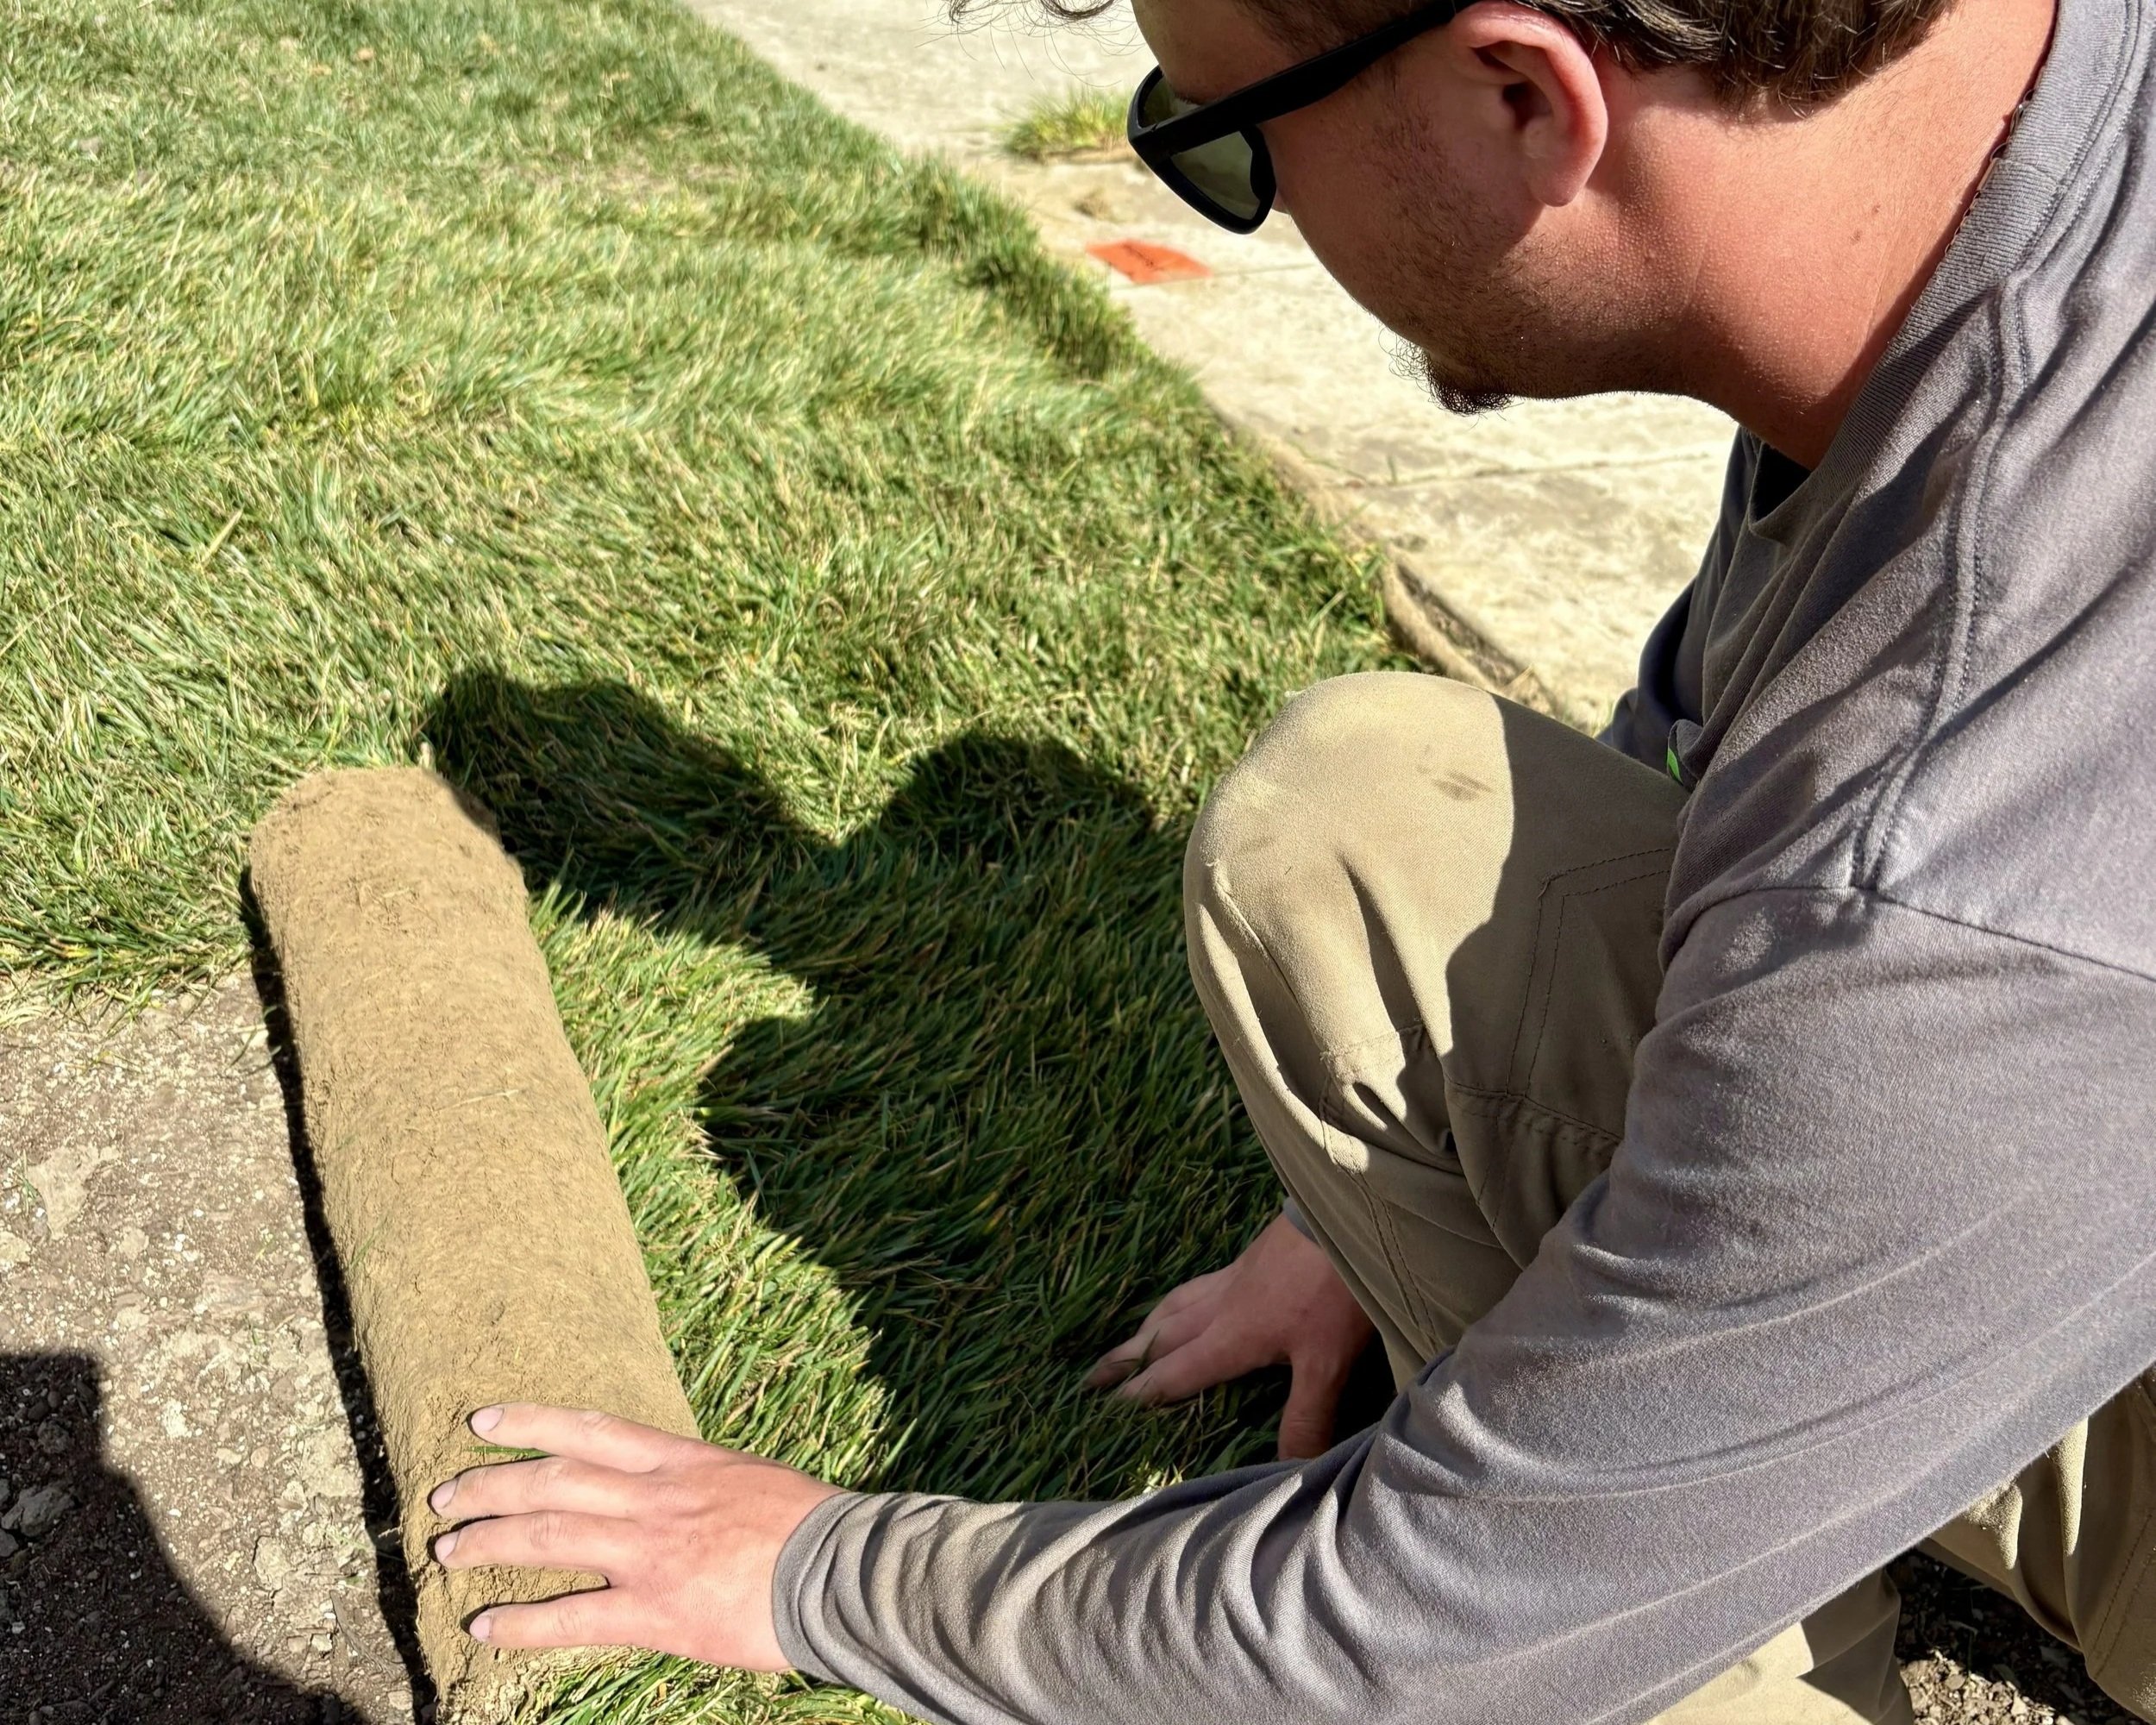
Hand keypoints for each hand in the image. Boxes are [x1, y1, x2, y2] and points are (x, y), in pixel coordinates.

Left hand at [428, 1403, 840, 1665]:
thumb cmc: (810, 1526)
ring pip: (549, 1539)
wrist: (842, 1568)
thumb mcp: (748, 1480)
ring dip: (490, 1544)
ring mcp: (651, 1553)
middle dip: (491, 1486)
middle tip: (445, 1496)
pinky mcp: (657, 1611)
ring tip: (447, 1553)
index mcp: (681, 1462)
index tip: (485, 1421)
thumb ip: (701, 1485)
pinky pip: (573, 1617)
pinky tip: (486, 1628)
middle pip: (553, 1482)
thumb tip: (675, 1494)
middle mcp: (655, 1499)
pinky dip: (523, 1622)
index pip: (591, 1431)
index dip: (532, 1423)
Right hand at [1087, 1212, 1375, 1458]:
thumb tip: (1288, 1470)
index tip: (1105, 1406)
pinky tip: (1192, 1299)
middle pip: (1162, 1336)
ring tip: (1131, 1337)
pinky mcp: (1252, 1257)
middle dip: (1125, 1359)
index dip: (1142, 1392)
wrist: (1350, 1219)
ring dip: (1148, 1326)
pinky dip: (1180, 1299)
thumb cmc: (1335, 1292)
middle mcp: (1221, 1307)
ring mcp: (1234, 1278)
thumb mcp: (1327, 1363)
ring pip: (1176, 1304)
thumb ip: (1305, 1416)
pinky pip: (1199, 1284)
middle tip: (1091, 1376)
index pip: (1175, 1372)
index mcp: (1230, 1337)